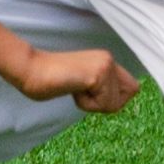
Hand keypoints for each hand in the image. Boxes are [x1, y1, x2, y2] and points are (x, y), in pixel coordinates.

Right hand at [0, 43, 141, 114]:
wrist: (31, 71)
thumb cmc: (49, 80)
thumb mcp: (82, 83)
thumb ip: (99, 87)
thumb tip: (117, 102)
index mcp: (106, 59)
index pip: (132, 87)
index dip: (115, 98)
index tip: (90, 93)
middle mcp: (109, 59)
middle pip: (131, 94)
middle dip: (108, 103)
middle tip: (83, 91)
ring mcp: (105, 65)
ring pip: (114, 104)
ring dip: (93, 104)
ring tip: (74, 88)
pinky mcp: (98, 75)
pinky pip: (102, 104)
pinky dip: (86, 104)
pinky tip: (72, 89)